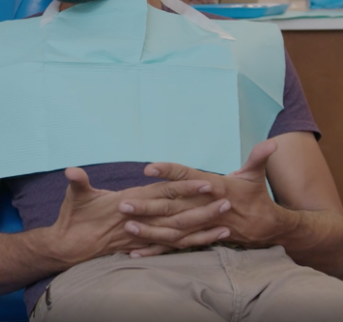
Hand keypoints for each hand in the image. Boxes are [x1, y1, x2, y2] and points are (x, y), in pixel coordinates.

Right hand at [46, 167, 217, 265]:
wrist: (70, 246)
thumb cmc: (73, 219)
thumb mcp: (75, 196)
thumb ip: (78, 182)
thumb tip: (71, 171)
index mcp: (130, 203)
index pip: (163, 194)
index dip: (185, 189)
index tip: (206, 184)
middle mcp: (141, 221)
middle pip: (178, 215)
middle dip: (203, 210)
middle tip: (227, 202)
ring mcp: (143, 236)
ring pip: (179, 233)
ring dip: (202, 229)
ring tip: (226, 224)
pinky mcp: (144, 246)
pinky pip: (173, 246)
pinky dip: (192, 244)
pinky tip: (208, 241)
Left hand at [121, 140, 292, 250]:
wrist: (269, 228)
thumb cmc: (256, 197)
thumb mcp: (255, 175)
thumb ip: (257, 158)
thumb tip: (271, 143)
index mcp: (216, 188)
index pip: (189, 177)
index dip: (170, 172)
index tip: (149, 168)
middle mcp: (206, 208)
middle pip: (174, 207)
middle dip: (149, 206)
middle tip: (124, 204)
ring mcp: (202, 227)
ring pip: (173, 230)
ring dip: (150, 229)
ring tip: (127, 225)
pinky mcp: (200, 239)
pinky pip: (176, 247)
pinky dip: (157, 250)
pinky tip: (135, 253)